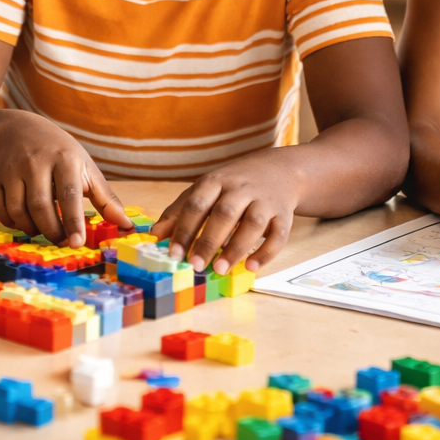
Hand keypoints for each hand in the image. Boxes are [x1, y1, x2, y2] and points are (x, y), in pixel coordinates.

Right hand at [0, 112, 132, 247]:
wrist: (17, 129)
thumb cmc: (59, 153)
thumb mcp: (85, 168)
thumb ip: (105, 198)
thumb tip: (126, 225)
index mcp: (64, 158)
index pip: (69, 194)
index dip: (73, 221)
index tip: (77, 243)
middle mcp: (36, 161)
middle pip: (41, 206)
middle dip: (52, 230)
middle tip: (60, 240)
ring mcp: (11, 168)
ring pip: (19, 210)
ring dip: (32, 228)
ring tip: (43, 230)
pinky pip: (1, 210)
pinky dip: (13, 223)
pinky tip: (24, 221)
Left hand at [152, 154, 299, 273]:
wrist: (278, 170)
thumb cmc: (232, 185)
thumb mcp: (204, 190)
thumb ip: (179, 211)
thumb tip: (155, 235)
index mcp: (215, 182)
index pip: (197, 204)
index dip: (184, 228)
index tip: (173, 253)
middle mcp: (241, 189)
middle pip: (224, 213)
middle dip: (209, 240)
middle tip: (195, 265)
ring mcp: (264, 200)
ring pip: (253, 223)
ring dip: (236, 247)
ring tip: (220, 269)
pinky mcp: (284, 214)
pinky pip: (278, 234)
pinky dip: (266, 252)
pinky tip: (251, 266)